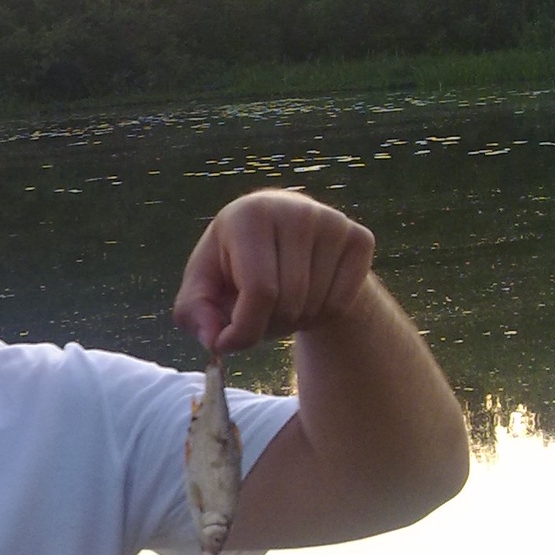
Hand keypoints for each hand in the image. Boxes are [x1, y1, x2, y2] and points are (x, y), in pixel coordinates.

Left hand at [173, 191, 374, 353]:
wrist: (281, 239)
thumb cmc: (233, 266)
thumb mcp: (201, 287)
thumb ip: (194, 314)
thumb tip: (214, 340)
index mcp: (250, 215)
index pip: (259, 291)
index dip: (243, 330)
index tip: (228, 343)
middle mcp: (296, 211)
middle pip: (289, 302)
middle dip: (267, 326)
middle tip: (256, 315)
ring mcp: (333, 222)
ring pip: (315, 307)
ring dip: (293, 323)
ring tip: (279, 303)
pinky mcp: (359, 239)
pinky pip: (341, 304)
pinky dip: (321, 317)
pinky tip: (307, 297)